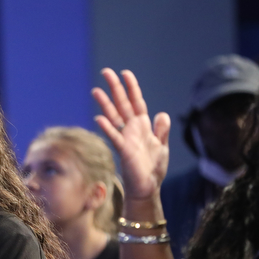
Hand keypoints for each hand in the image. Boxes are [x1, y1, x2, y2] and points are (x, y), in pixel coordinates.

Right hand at [91, 68, 170, 200]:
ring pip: (114, 116)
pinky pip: (115, 136)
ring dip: (105, 103)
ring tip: (96, 90)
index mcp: (142, 126)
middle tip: (106, 72)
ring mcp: (126, 138)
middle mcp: (132, 129)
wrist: (148, 187)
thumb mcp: (162, 146)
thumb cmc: (153, 168)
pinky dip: (107, 127)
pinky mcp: (124, 150)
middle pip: (122, 104)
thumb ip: (162, 130)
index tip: (125, 73)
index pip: (136, 102)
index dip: (132, 87)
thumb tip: (162, 114)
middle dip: (115, 88)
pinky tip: (99, 118)